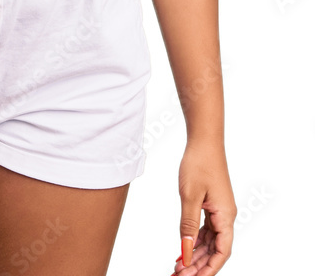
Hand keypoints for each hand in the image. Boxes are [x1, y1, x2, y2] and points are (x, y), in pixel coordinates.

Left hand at [170, 139, 236, 275]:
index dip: (209, 269)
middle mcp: (225, 216)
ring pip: (209, 242)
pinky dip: (194, 241)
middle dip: (199, 266)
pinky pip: (205, 230)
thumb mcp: (190, 196)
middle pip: (215, 250)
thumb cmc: (199, 163)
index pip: (222, 252)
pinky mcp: (211, 205)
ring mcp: (219, 211)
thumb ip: (187, 225)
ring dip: (195, 255)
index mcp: (225, 216)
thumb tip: (185, 252)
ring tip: (178, 267)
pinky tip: (182, 249)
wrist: (204, 140)